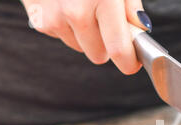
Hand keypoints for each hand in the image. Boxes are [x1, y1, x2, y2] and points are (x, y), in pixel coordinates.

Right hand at [21, 0, 150, 73]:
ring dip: (85, 35)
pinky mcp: (39, 20)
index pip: (119, 50)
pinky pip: (62, 37)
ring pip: (79, 47)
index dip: (128, 62)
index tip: (132, 63)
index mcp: (103, 0)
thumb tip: (140, 30)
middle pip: (98, 55)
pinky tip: (65, 4)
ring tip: (83, 6)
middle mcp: (76, 12)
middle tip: (106, 23)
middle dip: (106, 45)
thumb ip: (131, 6)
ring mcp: (54, 18)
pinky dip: (67, 27)